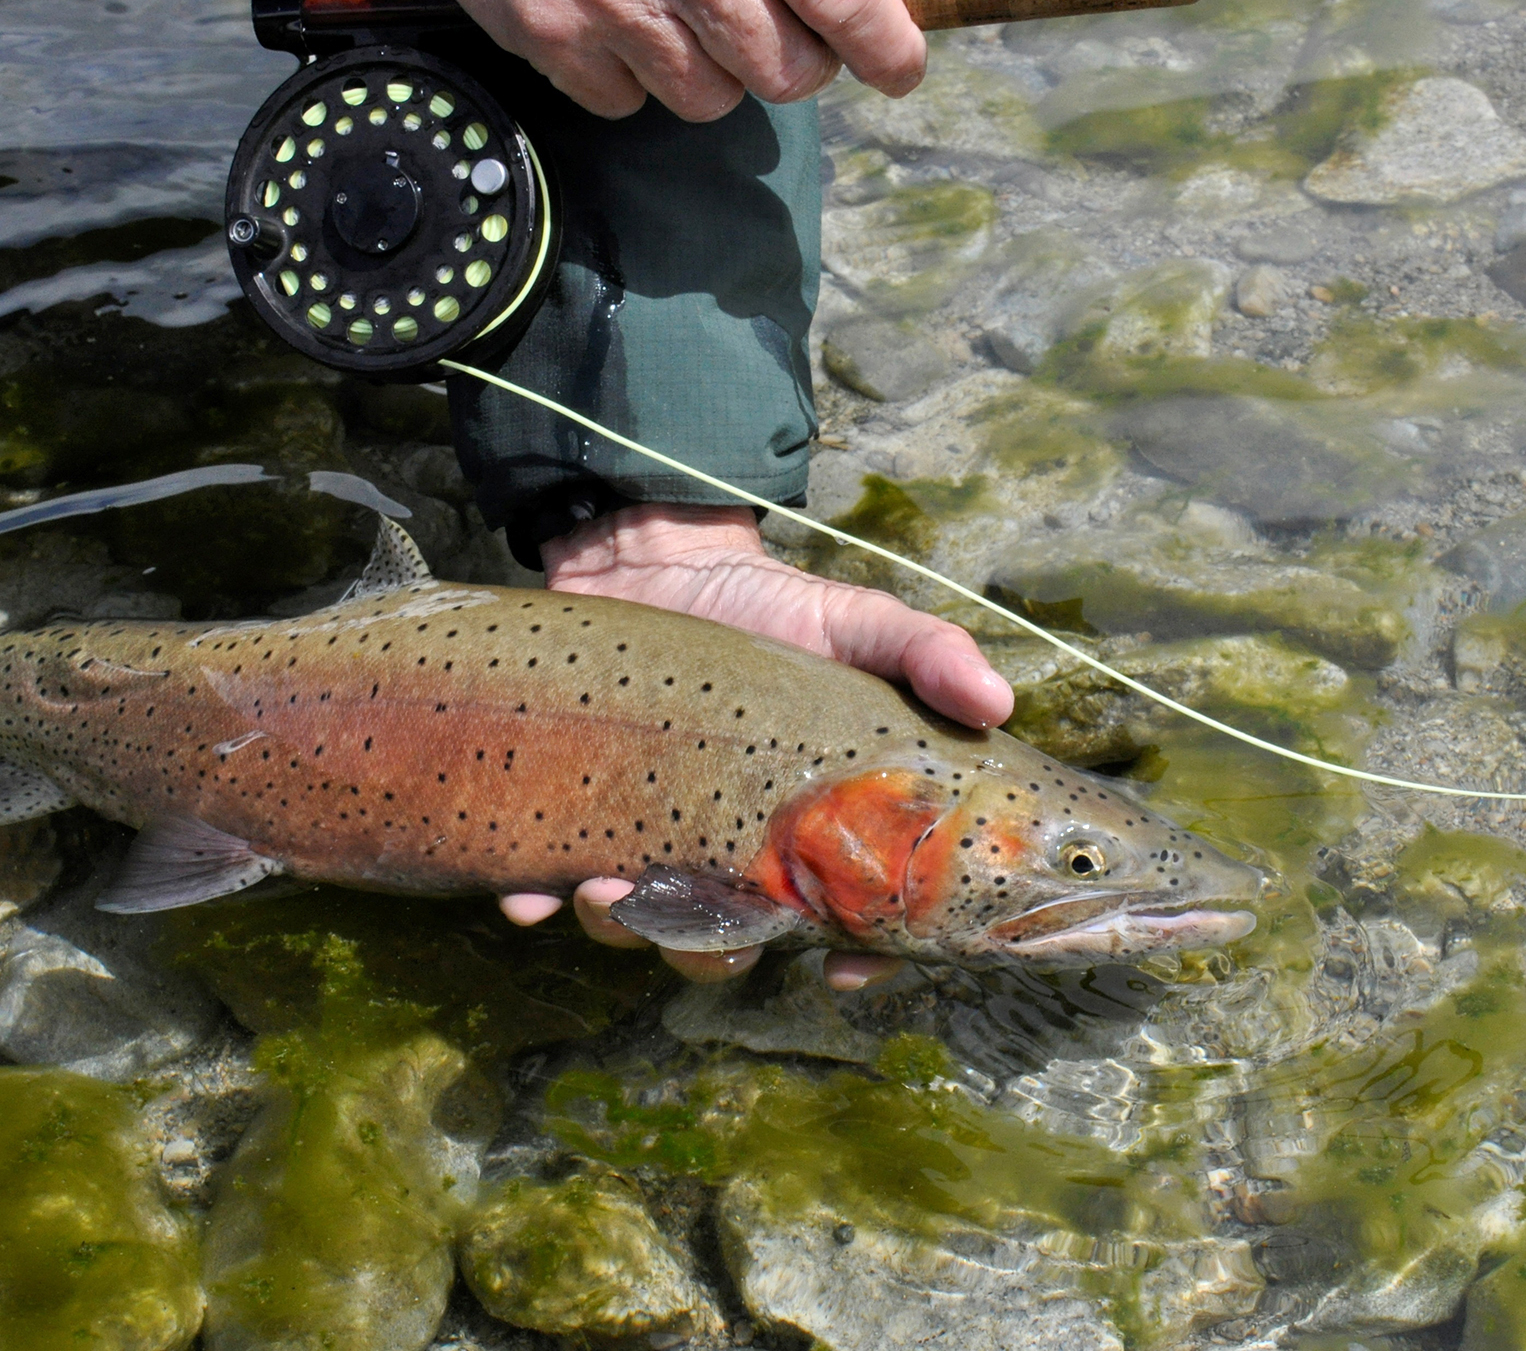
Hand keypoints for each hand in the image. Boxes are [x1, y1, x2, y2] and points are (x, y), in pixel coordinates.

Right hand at [429, 0, 925, 120]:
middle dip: (799, 60)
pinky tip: (625, 18)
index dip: (884, 44)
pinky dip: (635, 74)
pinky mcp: (550, 33)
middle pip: (783, 72)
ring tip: (693, 11)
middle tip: (786, 29)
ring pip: (709, 99)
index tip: (899, 65)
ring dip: (716, 69)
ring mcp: (609, 4)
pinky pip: (626, 102)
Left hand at [497, 502, 1013, 988]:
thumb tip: (998, 698)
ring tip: (602, 894)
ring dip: (620, 930)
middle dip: (710, 953)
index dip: (855, 956)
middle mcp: (723, 850)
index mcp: (800, 831)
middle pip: (726, 944)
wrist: (653, 559)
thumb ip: (925, 654)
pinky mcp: (572, 809)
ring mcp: (645, 835)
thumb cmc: (764, 606)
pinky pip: (543, 882)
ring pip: (635, 925)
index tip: (848, 967)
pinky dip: (533, 901)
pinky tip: (527, 898)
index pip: (842, 920)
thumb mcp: (855, 621)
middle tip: (695, 928)